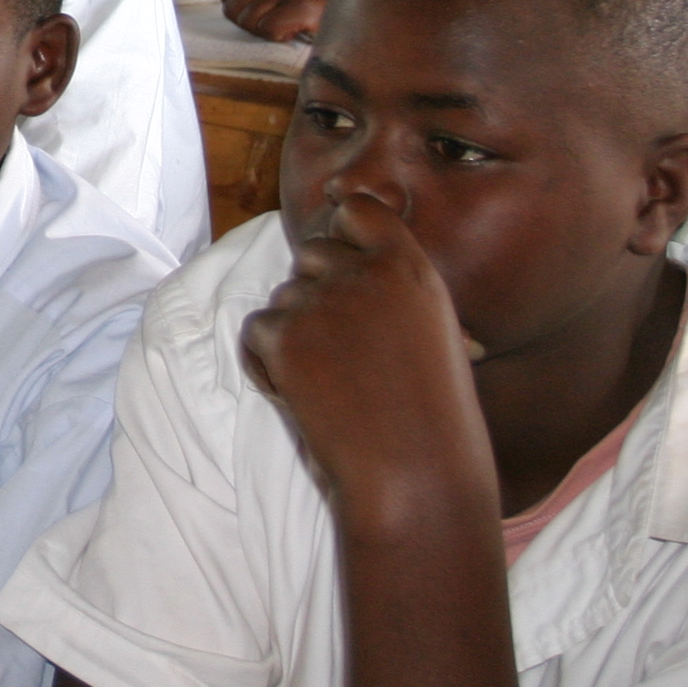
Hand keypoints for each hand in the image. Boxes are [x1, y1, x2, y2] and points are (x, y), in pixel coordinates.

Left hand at [220, 0, 332, 41]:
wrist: (356, 15)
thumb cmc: (318, 9)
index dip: (238, 12)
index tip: (262, 16)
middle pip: (233, 9)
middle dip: (251, 25)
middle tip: (277, 24)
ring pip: (249, 21)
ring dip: (268, 32)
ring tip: (291, 25)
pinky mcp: (300, 5)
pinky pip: (268, 29)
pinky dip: (280, 37)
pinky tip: (298, 30)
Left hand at [240, 192, 496, 529]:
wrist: (416, 477)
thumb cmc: (430, 418)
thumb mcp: (432, 333)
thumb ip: (391, 290)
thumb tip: (342, 262)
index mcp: (411, 270)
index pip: (358, 209)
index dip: (340, 228)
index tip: (337, 252)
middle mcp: (365, 275)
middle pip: (310, 253)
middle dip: (314, 292)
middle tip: (341, 350)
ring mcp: (321, 303)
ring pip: (282, 298)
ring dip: (293, 335)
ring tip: (333, 386)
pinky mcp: (283, 336)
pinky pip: (255, 332)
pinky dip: (267, 364)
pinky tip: (304, 398)